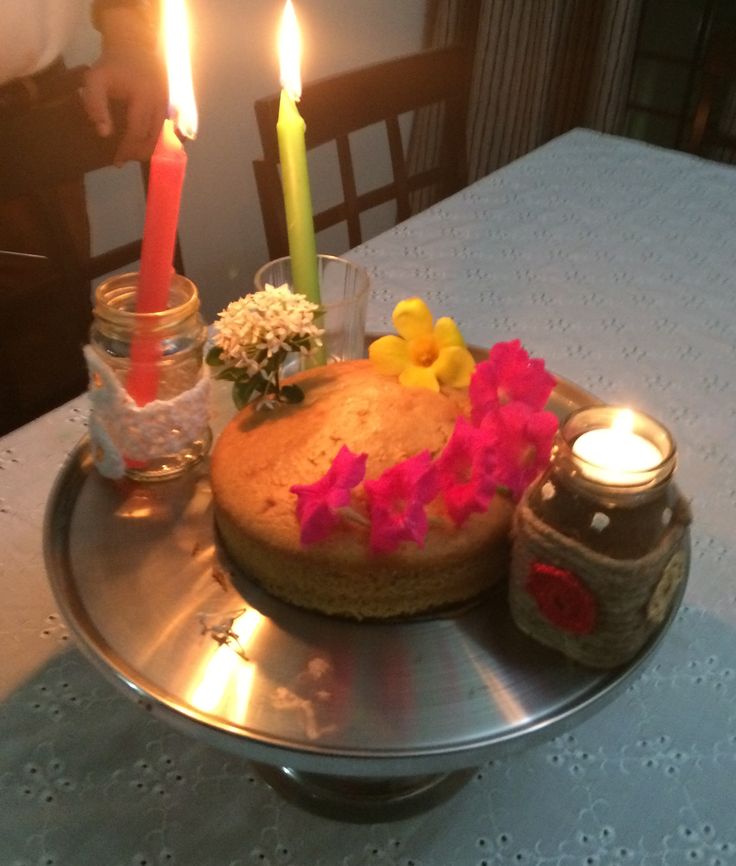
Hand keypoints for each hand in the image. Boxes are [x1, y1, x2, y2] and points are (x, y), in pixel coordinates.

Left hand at [81, 13, 167, 165]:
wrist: (135, 48)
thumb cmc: (112, 66)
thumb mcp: (95, 80)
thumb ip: (96, 105)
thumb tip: (104, 134)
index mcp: (144, 97)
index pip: (137, 132)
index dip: (127, 149)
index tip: (117, 161)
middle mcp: (160, 104)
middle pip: (152, 139)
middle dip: (137, 153)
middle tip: (122, 160)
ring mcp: (167, 106)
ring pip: (160, 137)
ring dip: (146, 149)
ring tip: (130, 154)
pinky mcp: (169, 108)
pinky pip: (164, 131)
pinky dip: (152, 141)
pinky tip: (141, 144)